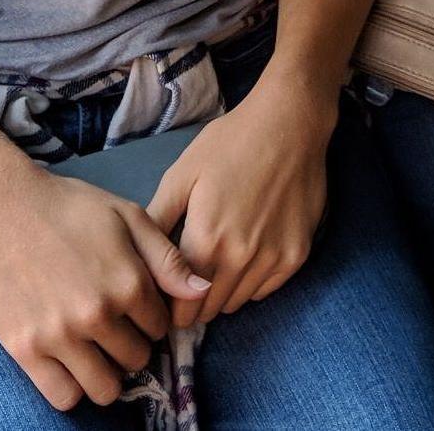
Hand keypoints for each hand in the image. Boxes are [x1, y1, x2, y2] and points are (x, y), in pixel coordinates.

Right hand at [0, 160, 210, 411]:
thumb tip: (203, 290)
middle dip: (132, 346)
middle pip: (136, 359)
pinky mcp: (26, 349)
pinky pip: (63, 397)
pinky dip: (73, 388)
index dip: (151, 319)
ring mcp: (60, 335)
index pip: (160, 328)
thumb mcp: (128, 216)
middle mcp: (98, 314)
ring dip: (107, 374)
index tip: (136, 310)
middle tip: (114, 328)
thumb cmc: (70, 207)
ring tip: (96, 351)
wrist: (3, 206)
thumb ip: (167, 258)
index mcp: (128, 282)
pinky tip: (71, 364)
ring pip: (104, 388)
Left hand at [146, 73, 337, 326]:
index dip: (168, 306)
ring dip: (221, 293)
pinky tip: (245, 255)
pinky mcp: (296, 256)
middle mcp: (240, 260)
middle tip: (187, 280)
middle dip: (192, 302)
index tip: (164, 296)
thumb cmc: (231, 143)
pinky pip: (265, 290)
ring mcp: (272, 260)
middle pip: (207, 310)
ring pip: (236, 303)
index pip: (180, 306)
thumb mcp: (183, 174)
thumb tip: (136, 261)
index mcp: (206, 241)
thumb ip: (157, 221)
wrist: (290, 122)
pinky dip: (250, 282)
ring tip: (215, 266)